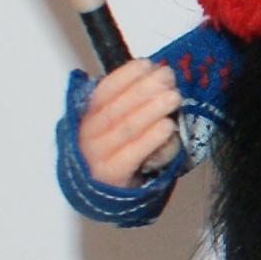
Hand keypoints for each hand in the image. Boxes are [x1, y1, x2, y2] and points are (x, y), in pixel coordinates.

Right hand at [77, 59, 182, 185]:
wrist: (101, 195)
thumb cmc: (113, 151)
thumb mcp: (111, 125)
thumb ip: (126, 102)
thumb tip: (154, 74)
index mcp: (87, 116)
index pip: (104, 91)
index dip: (126, 76)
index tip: (148, 64)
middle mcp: (88, 134)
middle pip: (117, 107)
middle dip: (144, 89)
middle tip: (167, 77)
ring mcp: (98, 156)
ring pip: (127, 128)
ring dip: (152, 109)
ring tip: (173, 97)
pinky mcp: (112, 174)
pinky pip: (133, 154)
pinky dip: (151, 138)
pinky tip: (167, 126)